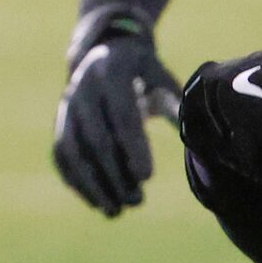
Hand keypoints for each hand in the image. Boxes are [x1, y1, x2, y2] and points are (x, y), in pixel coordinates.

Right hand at [55, 7, 180, 215]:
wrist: (106, 50)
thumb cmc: (144, 71)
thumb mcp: (162, 78)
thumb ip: (176, 105)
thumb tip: (202, 136)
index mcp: (112, 71)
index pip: (122, 115)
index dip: (133, 147)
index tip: (148, 177)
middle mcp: (83, 88)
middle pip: (95, 139)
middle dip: (115, 175)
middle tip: (137, 202)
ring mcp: (66, 106)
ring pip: (73, 151)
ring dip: (93, 185)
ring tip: (116, 211)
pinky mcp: (59, 122)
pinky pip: (62, 157)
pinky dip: (78, 182)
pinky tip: (98, 202)